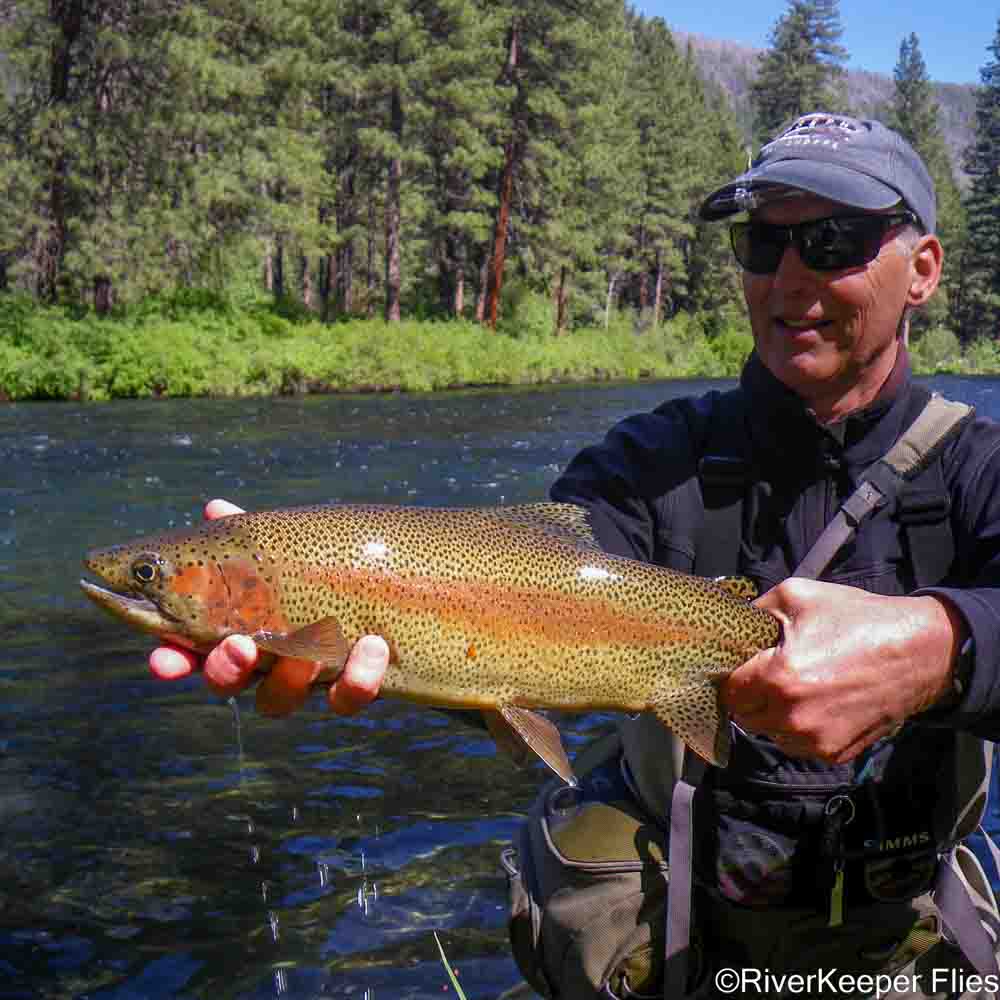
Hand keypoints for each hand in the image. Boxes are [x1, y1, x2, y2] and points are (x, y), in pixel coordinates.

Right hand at [148, 498, 388, 716]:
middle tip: (240, 647)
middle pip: (228, 683)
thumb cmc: (324, 566)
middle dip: (226, 670)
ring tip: (309, 653)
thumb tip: (215, 508)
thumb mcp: (287, 549)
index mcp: (239, 627)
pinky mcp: (353, 688)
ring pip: (280, 700)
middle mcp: (265, 663)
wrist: (395, 589)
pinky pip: (349, 698)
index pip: (192, 651)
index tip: (164, 660)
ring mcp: (308, 681)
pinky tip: (373, 644)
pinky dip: (359, 678)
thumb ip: (251, 535)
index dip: (173, 660)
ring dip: (290, 679)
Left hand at [720, 578, 965, 762]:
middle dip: (749, 695)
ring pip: (769, 733)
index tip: (740, 666)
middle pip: (744, 715)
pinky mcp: (835, 753)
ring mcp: (815, 740)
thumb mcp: (796, 596)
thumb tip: (728, 627)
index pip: (728, 691)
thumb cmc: (858, 620)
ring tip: (797, 686)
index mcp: (778, 678)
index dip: (731, 676)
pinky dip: (798, 728)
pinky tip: (816, 701)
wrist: (918, 651)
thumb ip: (752, 612)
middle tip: (768, 672)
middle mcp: (793, 716)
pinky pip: (797, 745)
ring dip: (773, 714)